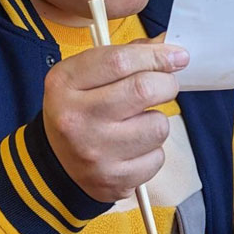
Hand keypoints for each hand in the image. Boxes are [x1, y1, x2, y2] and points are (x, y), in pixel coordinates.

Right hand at [42, 42, 187, 201]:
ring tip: (137, 124)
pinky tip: (133, 149)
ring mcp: (94, 153)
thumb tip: (173, 53)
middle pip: (143, 90)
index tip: (178, 57)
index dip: (157, 56)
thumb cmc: (81, 107)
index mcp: (65, 83)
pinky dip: (152, 151)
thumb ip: (127, 56)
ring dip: (157, 122)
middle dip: (166, 84)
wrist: (56, 162)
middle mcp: (76, 118)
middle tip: (163, 86)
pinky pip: (157, 158)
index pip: (120, 61)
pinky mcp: (113, 180)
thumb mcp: (86, 74)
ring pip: (158, 127)